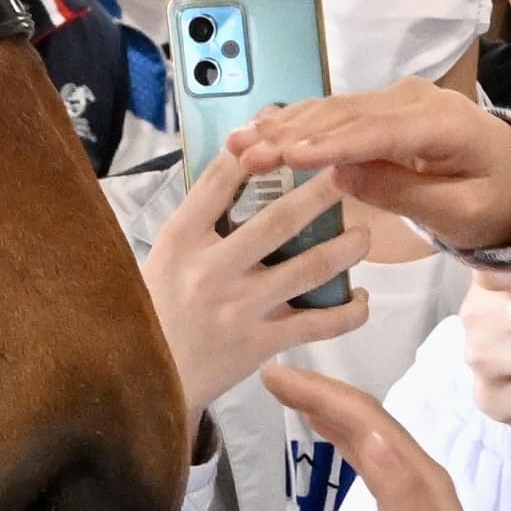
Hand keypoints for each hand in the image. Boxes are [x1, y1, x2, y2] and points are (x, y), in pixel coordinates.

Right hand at [143, 162, 355, 413]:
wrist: (145, 379)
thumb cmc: (154, 309)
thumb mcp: (163, 255)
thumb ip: (200, 219)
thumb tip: (241, 165)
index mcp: (181, 240)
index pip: (220, 182)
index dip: (256, 152)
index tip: (284, 130)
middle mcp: (212, 269)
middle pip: (278, 220)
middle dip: (321, 192)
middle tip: (350, 170)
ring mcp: (240, 308)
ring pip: (308, 269)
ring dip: (345, 248)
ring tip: (365, 235)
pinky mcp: (262, 343)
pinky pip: (318, 324)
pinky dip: (348, 312)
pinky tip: (361, 298)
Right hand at [229, 80, 510, 246]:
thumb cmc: (495, 202)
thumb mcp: (461, 214)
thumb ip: (406, 194)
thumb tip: (341, 175)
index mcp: (444, 124)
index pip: (379, 132)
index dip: (331, 143)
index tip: (288, 156)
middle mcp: (416, 99)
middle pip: (346, 114)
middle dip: (292, 134)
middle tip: (243, 153)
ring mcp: (397, 98)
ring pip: (333, 109)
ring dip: (284, 125)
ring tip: (238, 142)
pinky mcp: (382, 107)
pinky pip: (335, 112)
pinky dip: (297, 122)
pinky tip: (261, 129)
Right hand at [259, 361, 510, 510]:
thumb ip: (401, 493)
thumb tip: (375, 435)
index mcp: (422, 477)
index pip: (367, 419)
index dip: (321, 392)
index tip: (274, 375)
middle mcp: (421, 474)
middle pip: (368, 418)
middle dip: (321, 391)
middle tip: (271, 376)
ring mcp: (415, 492)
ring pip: (369, 434)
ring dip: (331, 408)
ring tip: (291, 392)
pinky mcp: (406, 510)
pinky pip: (370, 458)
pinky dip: (343, 436)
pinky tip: (328, 433)